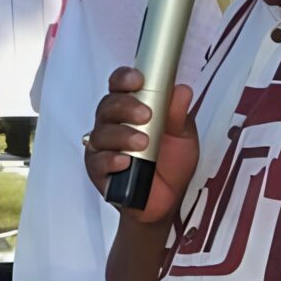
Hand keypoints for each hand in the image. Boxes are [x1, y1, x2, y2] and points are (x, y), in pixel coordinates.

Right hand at [83, 69, 198, 225]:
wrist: (166, 202)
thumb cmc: (171, 165)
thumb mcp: (183, 137)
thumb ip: (179, 115)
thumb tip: (181, 90)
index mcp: (132, 109)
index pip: (120, 86)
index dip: (124, 78)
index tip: (138, 80)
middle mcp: (113, 124)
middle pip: (108, 105)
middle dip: (126, 106)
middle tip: (146, 114)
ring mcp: (103, 147)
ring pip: (102, 132)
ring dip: (122, 134)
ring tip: (143, 143)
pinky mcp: (98, 170)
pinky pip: (98, 160)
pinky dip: (112, 159)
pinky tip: (126, 161)